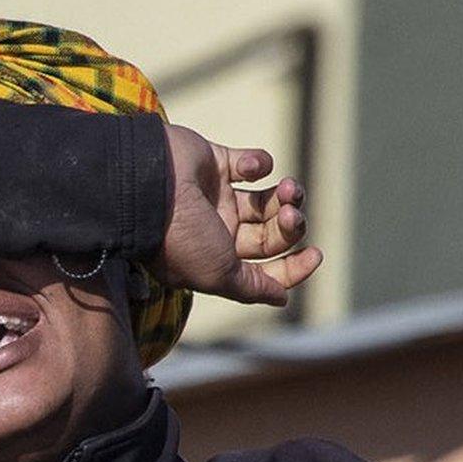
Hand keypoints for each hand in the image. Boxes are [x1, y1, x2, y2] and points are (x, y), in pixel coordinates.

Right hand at [155, 124, 321, 305]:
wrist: (147, 184)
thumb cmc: (180, 236)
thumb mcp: (218, 275)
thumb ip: (252, 288)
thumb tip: (281, 299)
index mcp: (217, 262)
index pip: (265, 270)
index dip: (294, 267)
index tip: (315, 255)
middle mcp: (217, 232)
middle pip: (270, 235)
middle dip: (290, 226)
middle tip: (290, 215)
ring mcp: (215, 197)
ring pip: (266, 200)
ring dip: (285, 196)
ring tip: (288, 188)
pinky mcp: (213, 162)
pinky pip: (249, 163)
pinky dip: (259, 163)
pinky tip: (253, 167)